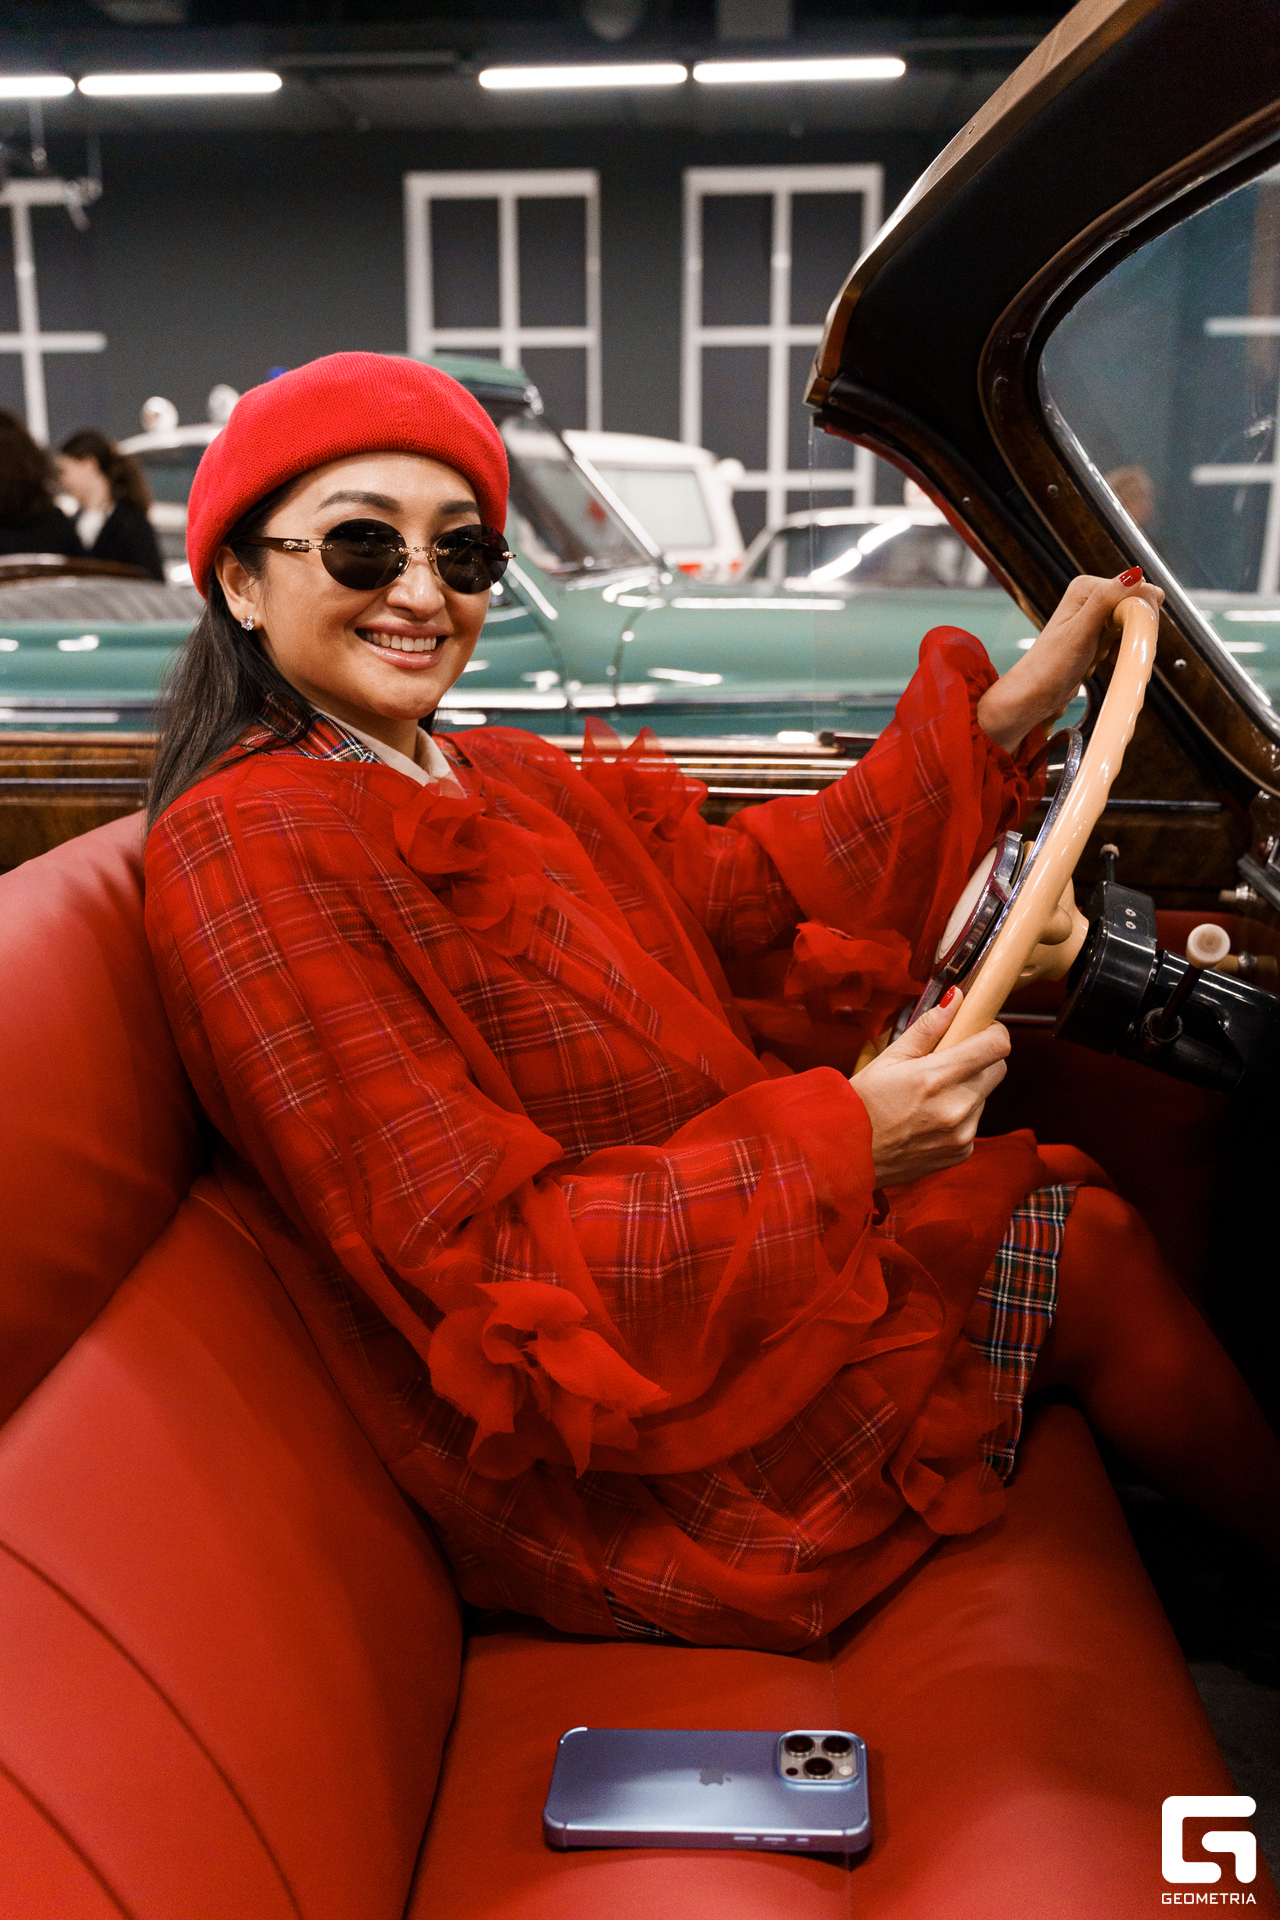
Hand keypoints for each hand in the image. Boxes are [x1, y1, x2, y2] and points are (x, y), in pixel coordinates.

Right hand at [851, 988, 1009, 1186]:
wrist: (849, 1157)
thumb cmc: (861, 1105)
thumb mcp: (887, 1059)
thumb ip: (927, 1029)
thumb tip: (955, 999)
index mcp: (936, 1077)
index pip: (996, 1046)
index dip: (993, 1031)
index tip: (979, 1028)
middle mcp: (957, 1107)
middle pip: (998, 1068)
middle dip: (980, 1058)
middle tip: (949, 1059)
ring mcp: (962, 1133)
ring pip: (985, 1095)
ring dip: (968, 1088)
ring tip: (931, 1094)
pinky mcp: (962, 1152)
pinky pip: (975, 1122)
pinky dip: (960, 1114)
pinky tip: (930, 1117)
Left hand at [976, 567, 1163, 753]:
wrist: (1035, 693)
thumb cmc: (1050, 665)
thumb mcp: (1081, 631)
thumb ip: (1106, 600)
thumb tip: (1134, 574)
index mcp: (1086, 588)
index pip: (1134, 589)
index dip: (1142, 613)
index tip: (1137, 636)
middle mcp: (1091, 597)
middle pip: (1137, 605)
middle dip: (1138, 629)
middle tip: (1127, 651)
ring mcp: (1094, 616)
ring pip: (1133, 622)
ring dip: (1132, 642)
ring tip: (1114, 658)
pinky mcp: (1097, 636)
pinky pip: (1124, 637)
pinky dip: (1124, 650)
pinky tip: (1112, 661)